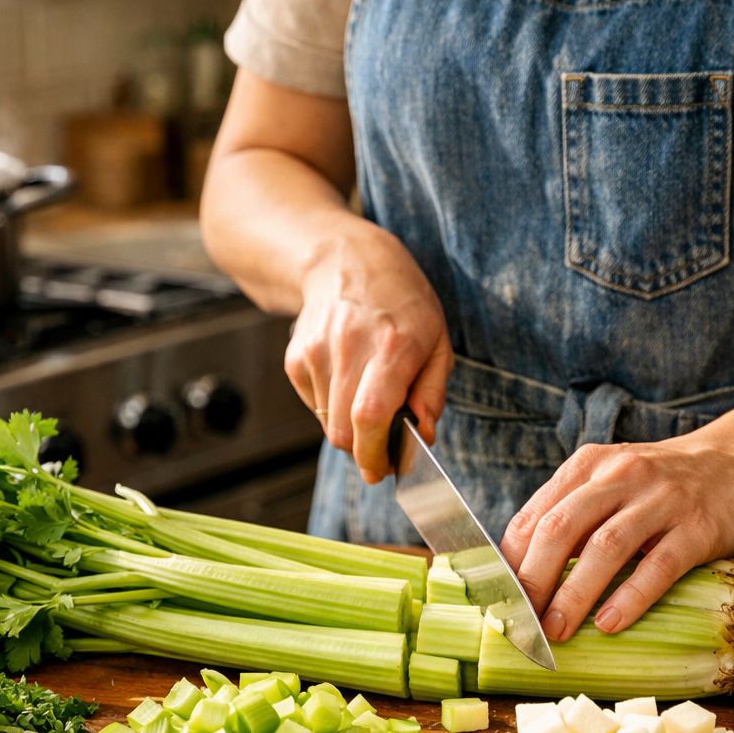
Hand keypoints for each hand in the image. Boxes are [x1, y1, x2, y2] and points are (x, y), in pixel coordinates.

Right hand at [284, 224, 453, 482]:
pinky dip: (331, 407)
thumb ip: (432, 392)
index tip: (383, 471)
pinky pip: (313, 406)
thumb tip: (423, 435)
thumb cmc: (401, 302)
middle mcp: (349, 348)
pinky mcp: (296, 358)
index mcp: (392, 346)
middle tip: (383, 451)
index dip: (374, 454)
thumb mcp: (437, 340)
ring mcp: (316, 352)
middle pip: (342, 430)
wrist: (344, 261)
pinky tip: (346, 378)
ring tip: (366, 396)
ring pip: (327, 424)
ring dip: (349, 427)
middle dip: (364, 452)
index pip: (371, 415)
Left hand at [499, 432, 733, 639]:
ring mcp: (661, 500)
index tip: (499, 600)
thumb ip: (571, 515)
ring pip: (605, 547)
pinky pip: (658, 565)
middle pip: (561, 528)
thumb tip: (522, 573)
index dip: (511, 562)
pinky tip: (609, 623)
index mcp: (588, 467)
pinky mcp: (698, 527)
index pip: (534, 516)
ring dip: (575, 593)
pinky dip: (630, 597)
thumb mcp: (611, 483)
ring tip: (557, 630)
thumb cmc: (662, 485)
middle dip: (534, 579)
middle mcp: (620, 476)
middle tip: (521, 621)